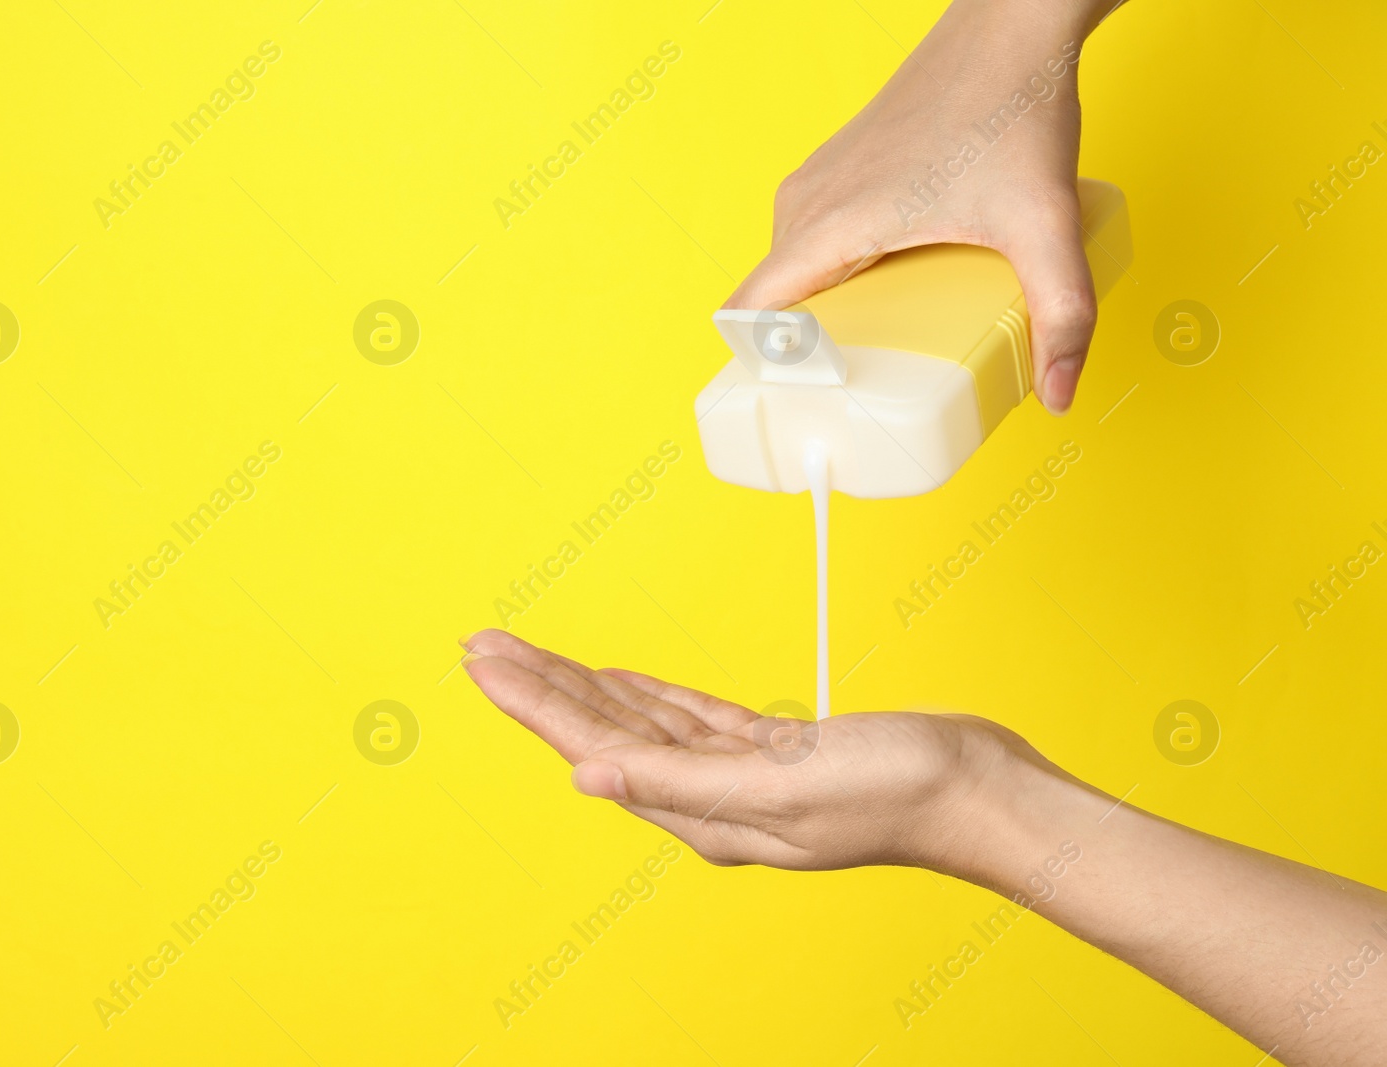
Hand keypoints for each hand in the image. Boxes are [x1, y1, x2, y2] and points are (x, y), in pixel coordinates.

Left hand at [459, 629, 1037, 874]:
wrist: (976, 789)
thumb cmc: (892, 795)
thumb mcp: (777, 788)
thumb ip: (677, 781)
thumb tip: (585, 777)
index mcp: (699, 812)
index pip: (592, 747)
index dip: (534, 702)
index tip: (483, 663)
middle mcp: (707, 797)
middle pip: (602, 730)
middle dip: (541, 686)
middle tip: (483, 645)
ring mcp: (738, 775)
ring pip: (640, 721)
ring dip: (585, 685)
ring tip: (533, 654)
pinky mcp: (772, 752)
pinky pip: (690, 719)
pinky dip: (650, 694)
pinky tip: (621, 679)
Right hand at [725, 0, 1117, 413]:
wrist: (1010, 25)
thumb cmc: (1011, 106)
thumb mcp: (1045, 223)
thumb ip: (1062, 313)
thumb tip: (1060, 393)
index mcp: (831, 225)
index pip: (749, 316)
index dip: (760, 373)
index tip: (798, 411)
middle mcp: (807, 203)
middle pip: (770, 306)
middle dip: (799, 358)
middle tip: (854, 397)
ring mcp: (817, 181)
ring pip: (788, 273)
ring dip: (814, 316)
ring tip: (871, 353)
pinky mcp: (836, 168)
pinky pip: (807, 242)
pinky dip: (827, 278)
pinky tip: (884, 292)